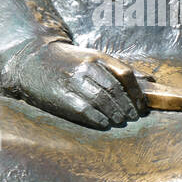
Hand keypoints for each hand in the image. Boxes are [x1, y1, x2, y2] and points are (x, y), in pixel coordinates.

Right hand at [8, 40, 149, 129]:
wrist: (32, 61)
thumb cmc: (68, 62)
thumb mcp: (93, 57)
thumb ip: (117, 69)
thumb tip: (149, 81)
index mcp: (96, 57)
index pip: (125, 74)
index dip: (136, 93)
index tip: (140, 106)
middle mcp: (86, 68)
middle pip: (115, 90)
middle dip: (127, 107)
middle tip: (132, 117)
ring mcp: (73, 82)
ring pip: (102, 101)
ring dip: (115, 114)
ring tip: (119, 121)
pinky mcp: (62, 96)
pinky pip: (85, 110)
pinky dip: (98, 119)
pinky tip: (104, 123)